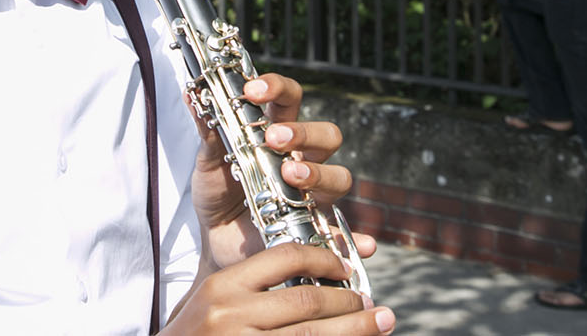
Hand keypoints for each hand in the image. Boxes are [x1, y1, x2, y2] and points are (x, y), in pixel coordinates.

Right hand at [162, 243, 394, 334]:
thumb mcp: (206, 303)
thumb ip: (244, 288)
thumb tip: (304, 277)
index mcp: (222, 286)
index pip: (282, 257)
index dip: (322, 257)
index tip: (343, 266)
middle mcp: (231, 314)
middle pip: (306, 300)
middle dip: (348, 301)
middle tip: (372, 303)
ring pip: (313, 335)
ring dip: (354, 329)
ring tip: (380, 322)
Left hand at [190, 73, 353, 268]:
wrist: (215, 240)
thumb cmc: (218, 192)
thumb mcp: (207, 162)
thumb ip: (207, 131)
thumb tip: (192, 94)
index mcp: (276, 134)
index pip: (289, 99)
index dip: (277, 88)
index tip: (253, 90)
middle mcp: (301, 160)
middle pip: (326, 135)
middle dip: (304, 133)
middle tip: (273, 139)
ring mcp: (311, 195)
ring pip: (339, 177)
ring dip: (320, 174)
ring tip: (291, 177)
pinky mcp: (313, 230)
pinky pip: (343, 235)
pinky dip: (355, 241)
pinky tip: (360, 245)